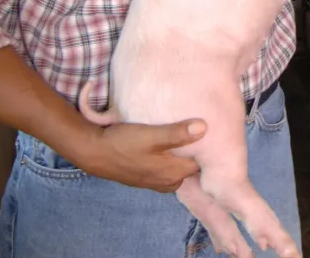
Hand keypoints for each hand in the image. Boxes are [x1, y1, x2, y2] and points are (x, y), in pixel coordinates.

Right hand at [75, 118, 205, 191]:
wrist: (94, 151)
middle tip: (206, 133)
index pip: (204, 164)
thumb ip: (178, 133)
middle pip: (192, 168)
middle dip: (199, 154)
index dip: (210, 149)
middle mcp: (168, 182)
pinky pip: (167, 170)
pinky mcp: (146, 177)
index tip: (216, 134)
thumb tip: (205, 127)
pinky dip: (171, 160)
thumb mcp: (152, 135)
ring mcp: (156, 182)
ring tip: (189, 138)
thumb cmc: (124, 143)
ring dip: (184, 157)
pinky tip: (169, 147)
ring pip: (179, 169)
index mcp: (174, 173)